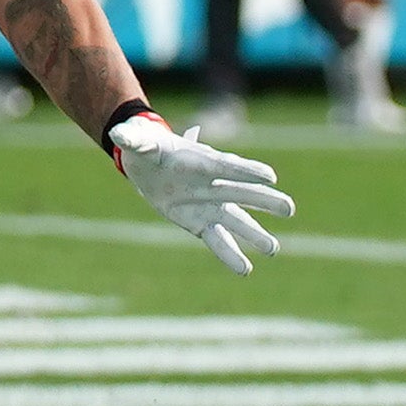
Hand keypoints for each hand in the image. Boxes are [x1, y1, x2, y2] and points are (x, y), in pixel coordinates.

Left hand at [108, 112, 292, 274]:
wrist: (145, 164)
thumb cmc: (146, 146)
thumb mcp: (136, 141)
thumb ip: (132, 140)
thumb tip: (117, 135)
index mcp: (202, 160)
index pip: (228, 166)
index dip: (248, 170)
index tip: (269, 176)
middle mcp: (213, 184)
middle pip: (243, 193)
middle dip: (265, 201)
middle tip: (288, 208)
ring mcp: (210, 205)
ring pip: (236, 221)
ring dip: (254, 235)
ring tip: (273, 250)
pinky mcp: (200, 223)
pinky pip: (217, 241)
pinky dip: (230, 255)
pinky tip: (245, 270)